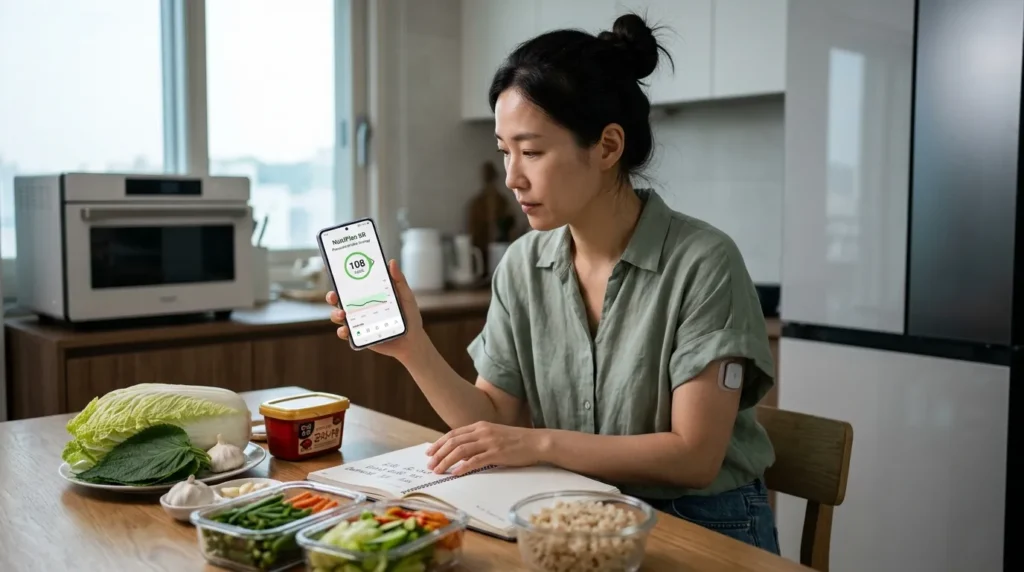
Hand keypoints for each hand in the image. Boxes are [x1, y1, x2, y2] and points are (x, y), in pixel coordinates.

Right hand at [327, 259, 424, 360]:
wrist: (413, 341)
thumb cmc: (409, 317)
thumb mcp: (406, 296)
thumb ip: (399, 281)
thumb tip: (391, 262)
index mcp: (369, 296)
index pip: (351, 286)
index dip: (341, 280)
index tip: (337, 274)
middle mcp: (360, 308)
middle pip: (340, 301)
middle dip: (332, 297)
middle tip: (333, 296)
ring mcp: (359, 323)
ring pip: (339, 317)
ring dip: (335, 314)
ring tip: (342, 314)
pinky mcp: (359, 336)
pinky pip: (346, 334)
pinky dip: (342, 332)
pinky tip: (346, 330)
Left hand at [425, 422, 545, 475]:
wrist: (537, 442)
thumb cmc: (516, 441)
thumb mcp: (494, 435)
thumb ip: (479, 440)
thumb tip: (462, 452)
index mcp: (480, 426)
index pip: (454, 434)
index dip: (439, 443)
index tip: (430, 452)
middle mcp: (482, 431)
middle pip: (453, 442)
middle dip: (439, 454)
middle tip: (430, 465)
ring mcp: (489, 442)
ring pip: (460, 451)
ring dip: (446, 461)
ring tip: (438, 471)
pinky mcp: (497, 453)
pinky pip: (475, 461)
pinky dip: (463, 467)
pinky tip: (455, 473)